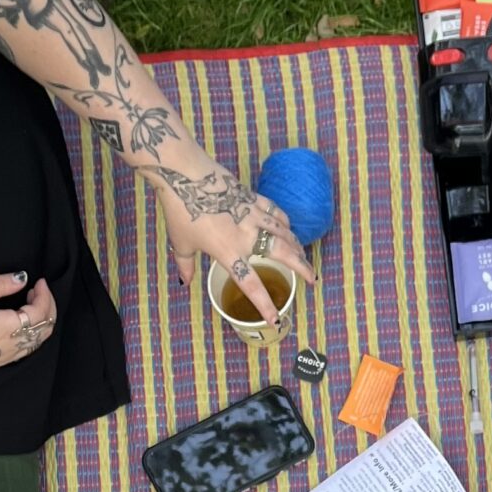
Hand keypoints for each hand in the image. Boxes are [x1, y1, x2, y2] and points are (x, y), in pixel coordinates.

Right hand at [0, 276, 57, 385]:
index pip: (39, 313)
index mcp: (4, 329)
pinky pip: (27, 348)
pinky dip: (33, 332)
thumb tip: (22, 278)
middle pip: (45, 329)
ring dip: (41, 320)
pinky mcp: (0, 362)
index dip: (45, 296)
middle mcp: (10, 347)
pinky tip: (21, 319)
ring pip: (38, 341)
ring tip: (31, 301)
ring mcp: (6, 357)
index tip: (39, 281)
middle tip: (38, 289)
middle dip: (48, 306)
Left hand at [153, 160, 314, 318]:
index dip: (265, 304)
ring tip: (303, 255)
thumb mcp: (181, 243)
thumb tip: (185, 280)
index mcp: (228, 251)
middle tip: (312, 278)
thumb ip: (186, 264)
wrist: (183, 173)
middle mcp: (246, 235)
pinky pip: (274, 211)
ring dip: (296, 245)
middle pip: (282, 255)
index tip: (276, 318)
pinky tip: (288, 226)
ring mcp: (252, 214)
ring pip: (283, 232)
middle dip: (301, 268)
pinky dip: (284, 221)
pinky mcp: (251, 197)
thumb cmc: (180, 209)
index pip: (251, 284)